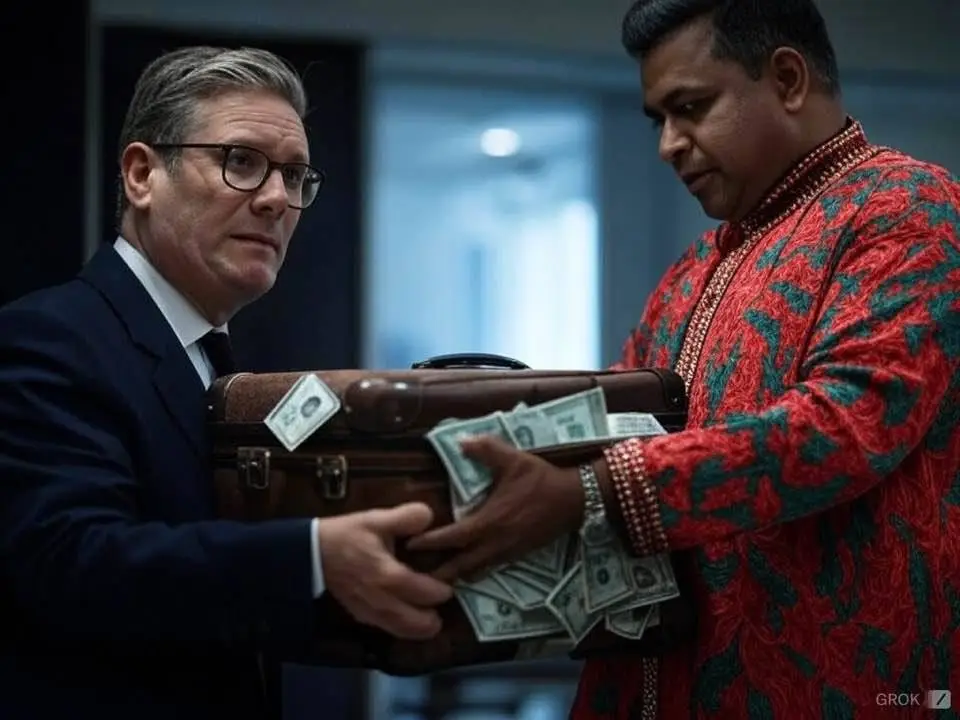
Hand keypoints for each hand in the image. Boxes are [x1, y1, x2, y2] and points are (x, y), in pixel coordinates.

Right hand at [317, 502, 452, 639]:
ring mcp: (370, 613)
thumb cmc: (347, 535)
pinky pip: (388, 630)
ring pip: (403, 632)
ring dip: (420, 628)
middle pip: (417, 623)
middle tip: (441, 605)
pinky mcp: (361, 617)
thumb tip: (430, 517)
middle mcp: (381, 600)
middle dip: (434, 618)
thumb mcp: (376, 518)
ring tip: (431, 617)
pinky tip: (408, 617)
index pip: (425, 593)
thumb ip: (406, 517)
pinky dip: (403, 628)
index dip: (442, 591)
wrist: (312, 554)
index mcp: (388, 575)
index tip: (448, 583)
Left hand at [405, 435, 583, 582]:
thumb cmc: (541, 480)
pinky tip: (467, 570)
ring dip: (456, 575)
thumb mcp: (514, 460)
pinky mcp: (518, 556)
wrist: (575, 500)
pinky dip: (474, 572)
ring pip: (476, 571)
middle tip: (415, 577)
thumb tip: (461, 441)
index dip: (430, 542)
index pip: (453, 537)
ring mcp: (508, 553)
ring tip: (437, 578)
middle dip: (438, 572)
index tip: (409, 545)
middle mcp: (496, 543)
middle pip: (460, 565)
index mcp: (490, 521)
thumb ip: (486, 449)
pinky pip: (490, 569)